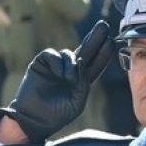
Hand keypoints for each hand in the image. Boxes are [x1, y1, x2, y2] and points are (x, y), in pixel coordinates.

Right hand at [2, 19, 116, 141]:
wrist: (34, 119)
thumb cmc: (56, 115)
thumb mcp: (77, 102)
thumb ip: (83, 83)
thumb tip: (83, 62)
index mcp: (80, 81)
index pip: (95, 63)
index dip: (103, 53)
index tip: (112, 42)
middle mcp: (69, 71)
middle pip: (85, 50)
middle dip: (95, 38)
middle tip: (104, 25)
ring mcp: (54, 67)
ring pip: (68, 53)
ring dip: (72, 63)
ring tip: (69, 78)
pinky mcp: (40, 64)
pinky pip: (52, 55)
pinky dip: (57, 62)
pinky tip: (59, 73)